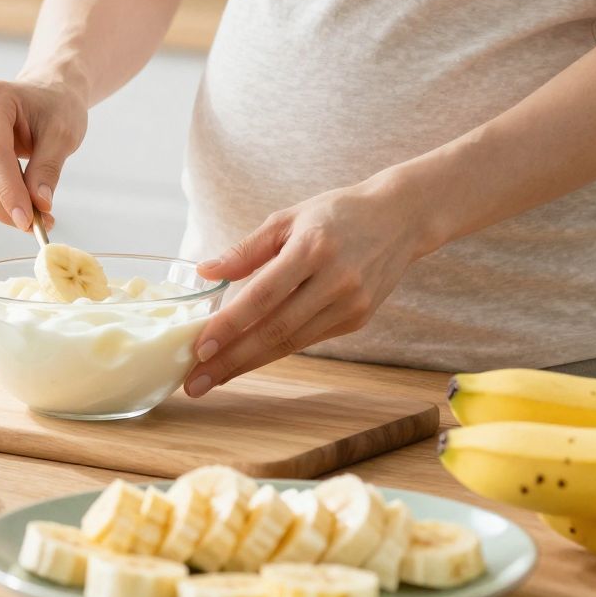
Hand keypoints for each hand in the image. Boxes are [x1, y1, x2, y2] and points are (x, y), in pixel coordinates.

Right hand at [0, 75, 87, 231]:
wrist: (43, 95)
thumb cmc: (55, 108)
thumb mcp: (63, 134)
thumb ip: (48, 168)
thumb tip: (39, 205)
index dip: (8, 191)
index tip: (29, 221)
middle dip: (3, 207)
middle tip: (36, 224)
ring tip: (35, 210)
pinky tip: (17, 198)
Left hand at [184, 177, 431, 396]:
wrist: (400, 219)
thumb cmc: (336, 214)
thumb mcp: (288, 218)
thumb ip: (246, 249)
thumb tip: (204, 271)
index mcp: (313, 248)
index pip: (263, 295)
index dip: (230, 325)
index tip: (199, 348)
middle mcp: (335, 280)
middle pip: (276, 330)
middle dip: (232, 360)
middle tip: (196, 383)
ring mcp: (351, 304)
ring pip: (291, 342)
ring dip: (249, 363)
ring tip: (213, 377)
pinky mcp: (357, 319)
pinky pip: (308, 339)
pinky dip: (275, 350)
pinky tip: (247, 358)